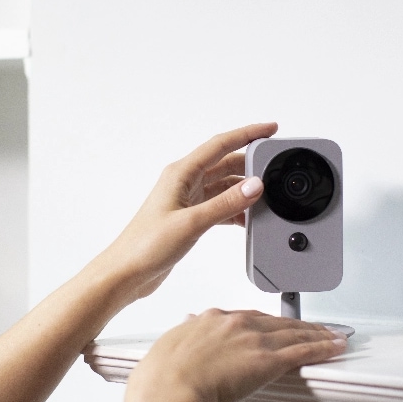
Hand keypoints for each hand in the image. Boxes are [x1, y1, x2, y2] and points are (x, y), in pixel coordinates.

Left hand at [91, 122, 277, 302]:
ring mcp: (187, 199)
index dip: (248, 134)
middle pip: (225, 163)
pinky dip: (235, 209)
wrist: (128, 272)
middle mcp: (184, 182)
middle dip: (251, 165)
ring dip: (244, 191)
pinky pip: (219, 205)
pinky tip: (247, 219)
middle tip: (275, 170)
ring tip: (266, 199)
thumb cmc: (146, 245)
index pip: (221, 144)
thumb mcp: (192, 223)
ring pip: (224, 185)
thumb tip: (255, 185)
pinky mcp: (189, 217)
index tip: (270, 129)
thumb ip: (226, 204)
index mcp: (181, 173)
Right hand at [128, 309, 347, 401]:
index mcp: (213, 319)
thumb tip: (187, 325)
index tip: (275, 326)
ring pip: (295, 333)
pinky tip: (335, 346)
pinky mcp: (267, 361)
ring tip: (333, 335)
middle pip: (278, 321)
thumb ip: (185, 334)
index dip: (267, 322)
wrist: (168, 388)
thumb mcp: (171, 345)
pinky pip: (303, 351)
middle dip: (300, 325)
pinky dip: (322, 347)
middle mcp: (237, 324)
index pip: (249, 317)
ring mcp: (254, 340)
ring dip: (318, 334)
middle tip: (317, 327)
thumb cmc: (163, 374)